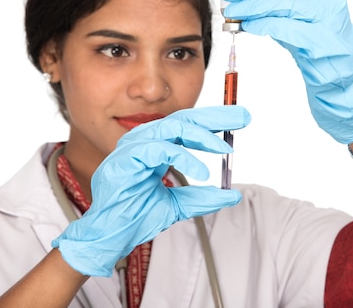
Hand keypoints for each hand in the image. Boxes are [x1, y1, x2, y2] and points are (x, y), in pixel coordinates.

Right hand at [52, 105, 249, 276]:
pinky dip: (183, 157)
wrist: (110, 237)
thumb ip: (202, 198)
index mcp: (155, 148)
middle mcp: (144, 142)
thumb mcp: (177, 206)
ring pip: (172, 127)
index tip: (240, 119)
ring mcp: (133, 147)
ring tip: (224, 149)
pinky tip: (201, 171)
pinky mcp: (125, 159)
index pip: (188, 126)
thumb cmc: (135, 218)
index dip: (214, 121)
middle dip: (215, 117)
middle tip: (243, 116)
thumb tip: (232, 195)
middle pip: (184, 118)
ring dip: (202, 136)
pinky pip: (159, 149)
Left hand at [216, 0, 352, 143]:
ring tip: (233, 11)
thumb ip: (271, 1)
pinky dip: (266, 25)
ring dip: (253, 6)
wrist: (343, 77)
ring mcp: (329, 17)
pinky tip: (249, 26)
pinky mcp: (325, 41)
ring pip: (284, 4)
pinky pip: (290, 29)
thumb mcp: (291, 16)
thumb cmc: (315, 44)